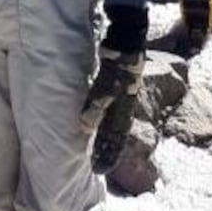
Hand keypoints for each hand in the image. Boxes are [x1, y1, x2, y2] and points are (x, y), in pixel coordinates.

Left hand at [80, 47, 143, 172]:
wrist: (127, 40)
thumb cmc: (118, 63)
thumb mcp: (108, 85)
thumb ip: (96, 103)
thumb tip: (85, 126)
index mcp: (125, 109)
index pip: (117, 139)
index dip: (109, 155)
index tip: (100, 170)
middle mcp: (124, 106)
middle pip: (114, 133)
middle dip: (105, 149)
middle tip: (95, 164)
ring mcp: (119, 96)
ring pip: (109, 122)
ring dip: (101, 134)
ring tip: (91, 146)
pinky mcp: (112, 84)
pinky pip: (104, 108)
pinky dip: (97, 117)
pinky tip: (88, 119)